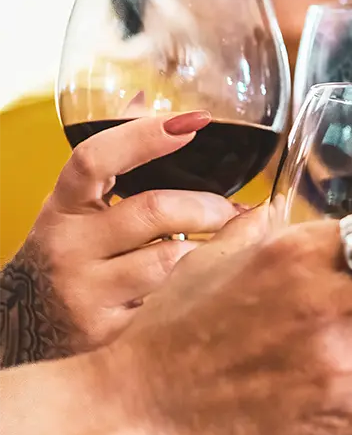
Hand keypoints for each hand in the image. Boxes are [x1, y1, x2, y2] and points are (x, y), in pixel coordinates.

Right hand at [1, 108, 237, 365]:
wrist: (26, 330)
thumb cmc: (70, 255)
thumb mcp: (78, 208)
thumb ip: (112, 161)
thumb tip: (146, 99)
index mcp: (62, 206)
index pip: (94, 159)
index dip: (143, 136)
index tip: (194, 122)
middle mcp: (69, 246)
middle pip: (153, 211)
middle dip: (209, 207)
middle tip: (241, 210)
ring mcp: (87, 292)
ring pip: (172, 264)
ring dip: (217, 250)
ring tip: (242, 244)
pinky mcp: (111, 334)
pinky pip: (175, 306)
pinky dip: (204, 291)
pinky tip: (220, 285)